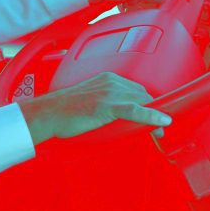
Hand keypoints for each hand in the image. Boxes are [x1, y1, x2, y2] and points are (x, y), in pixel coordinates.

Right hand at [20, 72, 171, 144]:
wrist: (48, 113)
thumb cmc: (65, 110)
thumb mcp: (92, 100)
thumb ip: (109, 102)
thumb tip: (123, 115)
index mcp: (108, 78)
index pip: (138, 90)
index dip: (150, 105)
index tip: (156, 118)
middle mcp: (112, 82)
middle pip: (144, 96)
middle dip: (155, 112)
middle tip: (159, 130)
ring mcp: (109, 93)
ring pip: (142, 102)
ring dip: (155, 118)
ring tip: (159, 132)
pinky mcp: (106, 105)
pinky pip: (134, 110)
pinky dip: (151, 116)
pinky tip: (162, 121)